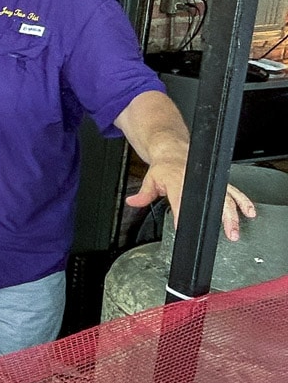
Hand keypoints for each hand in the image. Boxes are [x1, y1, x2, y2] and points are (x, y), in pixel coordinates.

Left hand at [126, 164, 256, 241]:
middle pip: (212, 201)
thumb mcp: (150, 179)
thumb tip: (132, 202)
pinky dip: (243, 201)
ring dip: (234, 213)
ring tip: (236, 229)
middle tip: (227, 233)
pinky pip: (233, 191)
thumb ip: (143, 194)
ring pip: (226, 197)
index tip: (184, 227)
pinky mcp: (217, 180)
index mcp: (178, 180)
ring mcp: (209, 180)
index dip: (182, 215)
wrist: (173, 149)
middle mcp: (196, 181)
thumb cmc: (163, 166)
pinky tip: (249, 212)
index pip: (180, 200)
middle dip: (222, 217)